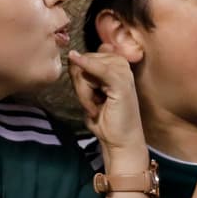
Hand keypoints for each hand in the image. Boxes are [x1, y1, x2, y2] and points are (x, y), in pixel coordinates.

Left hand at [68, 47, 146, 164]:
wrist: (120, 141)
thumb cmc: (106, 119)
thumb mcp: (89, 93)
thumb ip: (83, 74)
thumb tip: (73, 56)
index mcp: (114, 63)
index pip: (84, 57)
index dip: (78, 76)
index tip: (87, 96)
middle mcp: (120, 63)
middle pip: (83, 61)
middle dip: (80, 85)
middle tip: (91, 105)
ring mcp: (123, 72)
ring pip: (85, 70)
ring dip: (83, 93)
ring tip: (95, 108)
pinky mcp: (121, 82)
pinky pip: (99, 69)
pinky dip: (87, 65)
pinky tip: (77, 61)